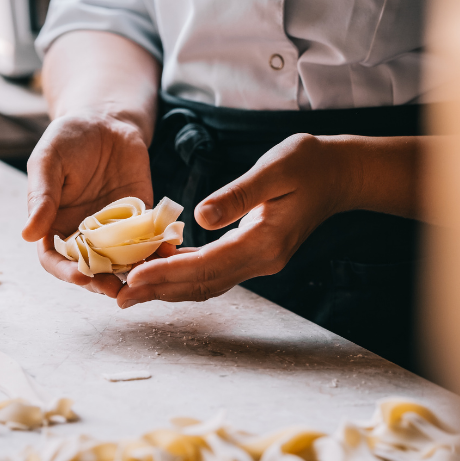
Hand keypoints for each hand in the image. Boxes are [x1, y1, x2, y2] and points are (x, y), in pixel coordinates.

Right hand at [22, 113, 152, 296]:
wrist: (107, 120)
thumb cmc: (69, 138)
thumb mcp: (48, 161)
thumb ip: (41, 197)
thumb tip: (27, 234)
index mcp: (56, 225)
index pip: (56, 261)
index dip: (67, 273)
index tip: (81, 277)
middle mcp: (85, 233)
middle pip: (91, 269)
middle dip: (102, 282)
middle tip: (116, 289)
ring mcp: (115, 229)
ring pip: (123, 261)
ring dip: (133, 272)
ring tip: (144, 278)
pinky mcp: (142, 217)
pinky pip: (150, 239)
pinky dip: (159, 248)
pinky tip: (168, 250)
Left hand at [116, 134, 356, 307]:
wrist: (340, 174)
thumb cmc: (309, 163)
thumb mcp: (275, 168)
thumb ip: (238, 194)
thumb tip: (200, 217)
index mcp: (265, 242)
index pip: (208, 265)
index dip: (168, 272)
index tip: (134, 277)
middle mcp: (262, 260)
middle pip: (203, 284)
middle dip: (159, 290)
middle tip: (119, 297)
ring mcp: (259, 261)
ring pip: (207, 284)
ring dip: (169, 289)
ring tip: (132, 292)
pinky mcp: (255, 254)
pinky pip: (214, 272)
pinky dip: (185, 274)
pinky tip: (162, 269)